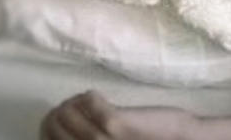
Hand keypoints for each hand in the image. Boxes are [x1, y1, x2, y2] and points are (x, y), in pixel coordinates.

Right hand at [40, 89, 196, 139]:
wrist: (182, 139)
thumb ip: (92, 136)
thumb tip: (66, 122)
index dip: (48, 129)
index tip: (54, 119)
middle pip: (55, 130)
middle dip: (57, 115)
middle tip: (68, 106)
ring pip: (68, 118)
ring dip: (71, 104)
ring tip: (80, 100)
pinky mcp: (119, 126)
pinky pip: (92, 106)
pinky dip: (88, 97)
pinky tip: (94, 95)